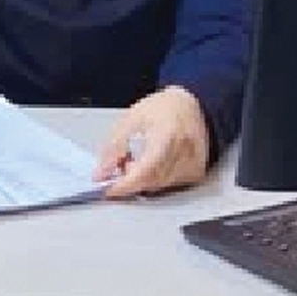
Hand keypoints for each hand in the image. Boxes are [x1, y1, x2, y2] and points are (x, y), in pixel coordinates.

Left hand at [93, 86, 210, 197]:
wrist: (192, 105)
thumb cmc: (163, 108)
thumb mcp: (131, 119)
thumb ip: (114, 147)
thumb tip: (101, 173)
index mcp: (168, 134)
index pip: (146, 169)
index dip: (126, 184)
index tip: (109, 190)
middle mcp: (185, 152)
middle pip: (151, 181)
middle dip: (130, 180)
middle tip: (120, 166)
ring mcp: (193, 164)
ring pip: (159, 186)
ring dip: (142, 180)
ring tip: (138, 159)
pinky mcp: (196, 174)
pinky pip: (169, 186)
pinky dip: (155, 179)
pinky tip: (153, 163)